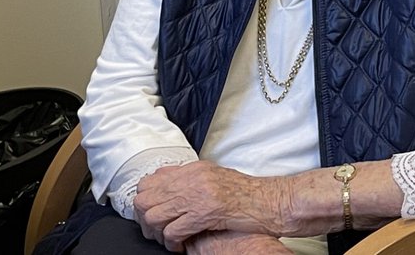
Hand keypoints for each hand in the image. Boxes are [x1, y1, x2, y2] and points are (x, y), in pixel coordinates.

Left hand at [134, 161, 294, 250]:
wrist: (269, 202)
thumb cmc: (246, 194)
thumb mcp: (215, 178)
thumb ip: (191, 180)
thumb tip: (167, 186)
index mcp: (194, 169)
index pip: (150, 180)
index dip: (145, 198)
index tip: (150, 211)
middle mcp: (193, 178)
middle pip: (147, 198)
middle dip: (146, 219)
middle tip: (156, 230)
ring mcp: (199, 194)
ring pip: (155, 216)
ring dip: (157, 233)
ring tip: (168, 239)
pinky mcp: (205, 212)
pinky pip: (173, 231)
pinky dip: (172, 243)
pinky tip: (180, 246)